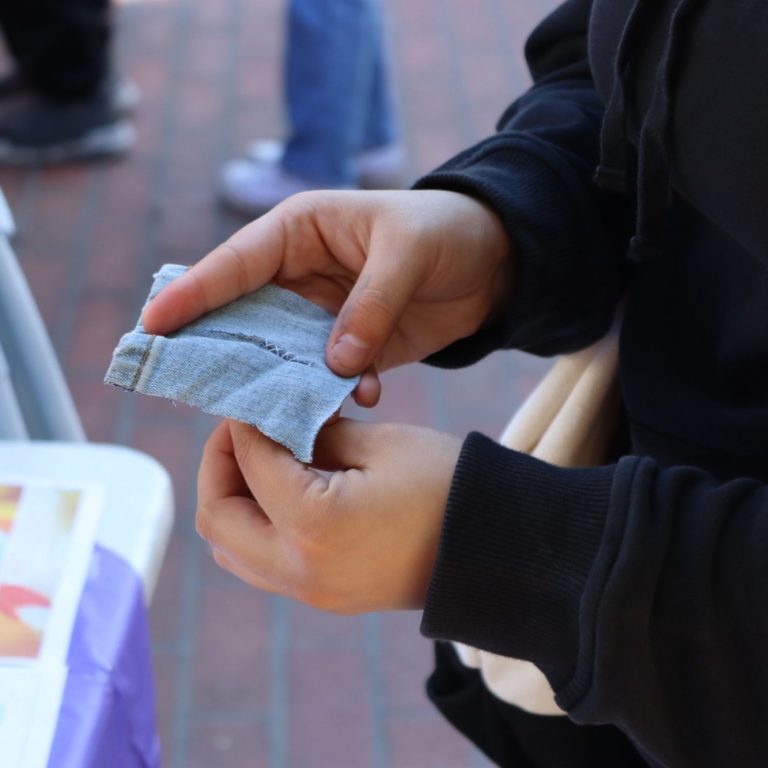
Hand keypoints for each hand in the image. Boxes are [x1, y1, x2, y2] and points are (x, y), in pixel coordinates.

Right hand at [142, 189, 512, 404]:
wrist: (492, 263)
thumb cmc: (445, 232)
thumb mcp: (408, 253)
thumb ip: (370, 306)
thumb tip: (336, 365)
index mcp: (299, 232)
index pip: (235, 263)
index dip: (194, 293)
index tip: (154, 325)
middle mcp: (299, 274)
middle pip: (244, 315)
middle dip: (221, 349)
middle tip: (186, 384)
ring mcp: (322, 314)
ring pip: (282, 353)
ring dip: (283, 381)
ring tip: (272, 410)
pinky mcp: (349, 346)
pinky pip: (325, 375)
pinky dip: (335, 392)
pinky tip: (358, 398)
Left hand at [196, 418, 461, 612]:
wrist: (495, 551)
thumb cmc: (446, 486)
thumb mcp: (380, 443)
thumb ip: (316, 433)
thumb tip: (278, 426)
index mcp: (314, 524)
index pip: (250, 462)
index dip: (244, 423)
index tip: (255, 397)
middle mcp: (300, 570)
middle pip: (217, 520)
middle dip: (218, 465)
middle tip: (242, 430)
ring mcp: (311, 592)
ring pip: (232, 549)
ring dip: (233, 500)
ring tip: (260, 460)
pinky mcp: (324, 597)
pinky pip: (263, 563)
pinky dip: (257, 524)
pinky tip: (284, 490)